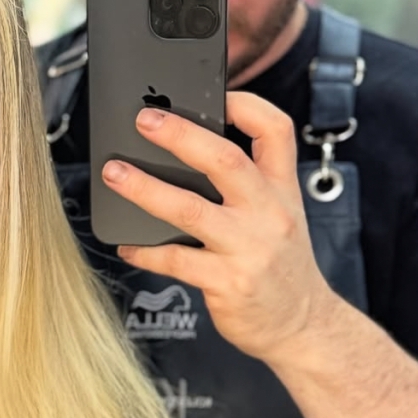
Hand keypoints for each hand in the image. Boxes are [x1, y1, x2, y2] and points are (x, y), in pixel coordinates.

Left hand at [100, 93, 337, 363]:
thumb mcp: (279, 215)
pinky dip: (145, 251)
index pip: (275, 129)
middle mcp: (269, 212)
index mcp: (281, 188)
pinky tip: (126, 244)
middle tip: (142, 119)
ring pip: (190, 209)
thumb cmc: (279, 266)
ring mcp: (249, 248)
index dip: (245, 103)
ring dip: (145, 189)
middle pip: (225, 159)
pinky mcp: (229, 283)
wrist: (303, 326)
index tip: (214, 92)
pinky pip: (176, 260)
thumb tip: (183, 153)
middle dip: (180, 134)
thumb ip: (245, 185)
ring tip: (114, 173)